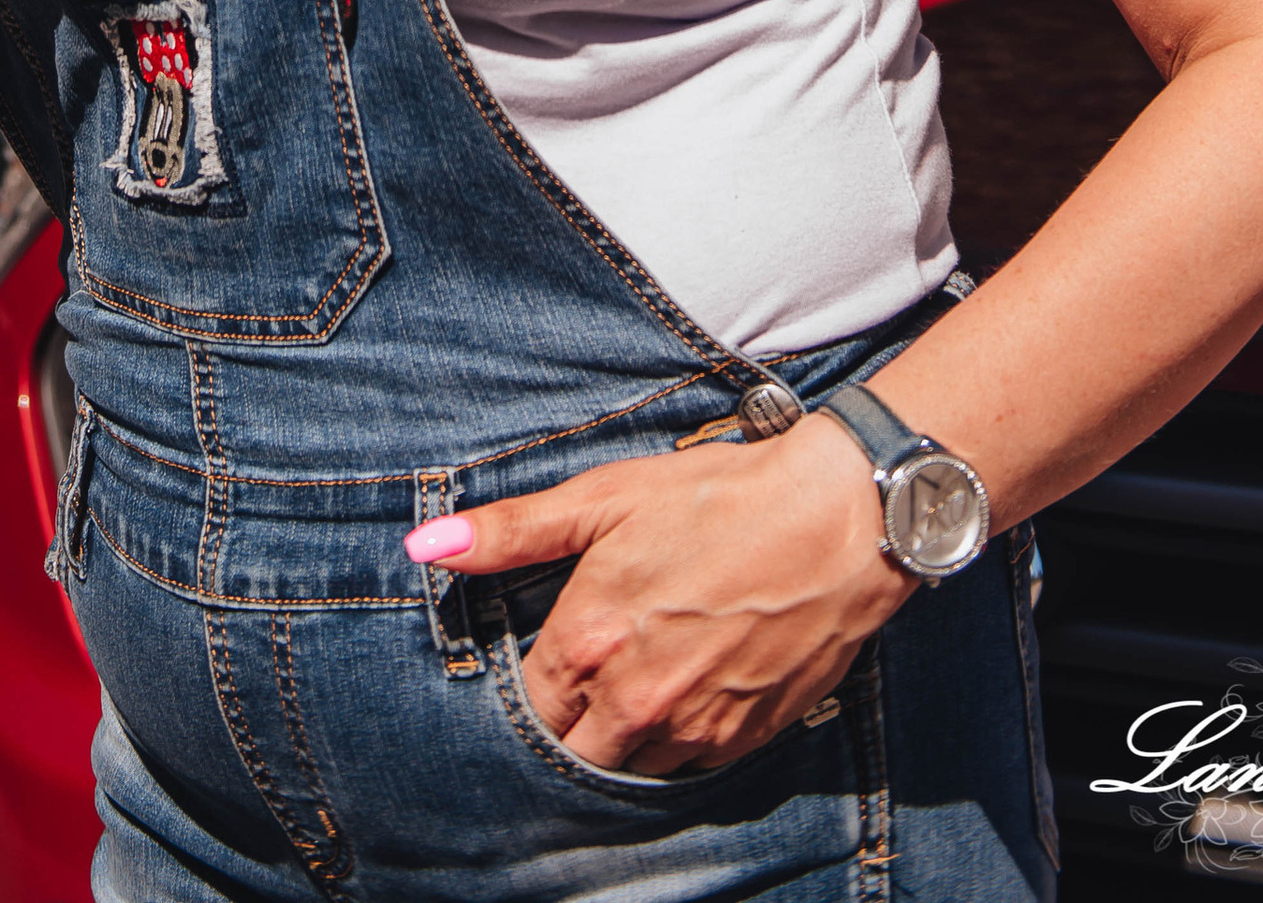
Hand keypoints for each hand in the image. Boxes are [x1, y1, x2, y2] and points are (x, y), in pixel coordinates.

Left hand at [409, 417, 905, 777]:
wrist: (837, 521)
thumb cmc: (717, 499)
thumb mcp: (606, 497)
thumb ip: (513, 530)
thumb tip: (425, 546)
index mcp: (589, 642)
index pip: (528, 707)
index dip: (532, 686)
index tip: (546, 660)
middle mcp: (635, 701)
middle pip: (573, 752)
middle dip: (571, 723)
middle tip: (588, 676)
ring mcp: (694, 729)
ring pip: (631, 765)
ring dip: (623, 737)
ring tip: (638, 679)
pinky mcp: (744, 741)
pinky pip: (688, 766)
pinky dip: (677, 741)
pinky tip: (687, 688)